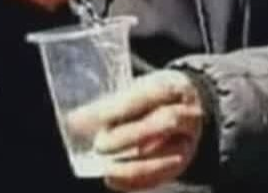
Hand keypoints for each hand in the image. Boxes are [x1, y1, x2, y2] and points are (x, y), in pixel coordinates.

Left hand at [72, 70, 204, 190]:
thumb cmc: (153, 97)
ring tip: (106, 168)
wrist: (190, 107)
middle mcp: (189, 113)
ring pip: (168, 154)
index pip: (150, 94)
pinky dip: (138, 180)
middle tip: (100, 145)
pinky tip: (114, 179)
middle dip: (129, 136)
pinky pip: (164, 175)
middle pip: (163, 123)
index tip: (91, 116)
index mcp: (174, 87)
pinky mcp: (185, 161)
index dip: (120, 107)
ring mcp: (190, 140)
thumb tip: (77, 120)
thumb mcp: (139, 89)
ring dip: (135, 164)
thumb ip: (114, 103)